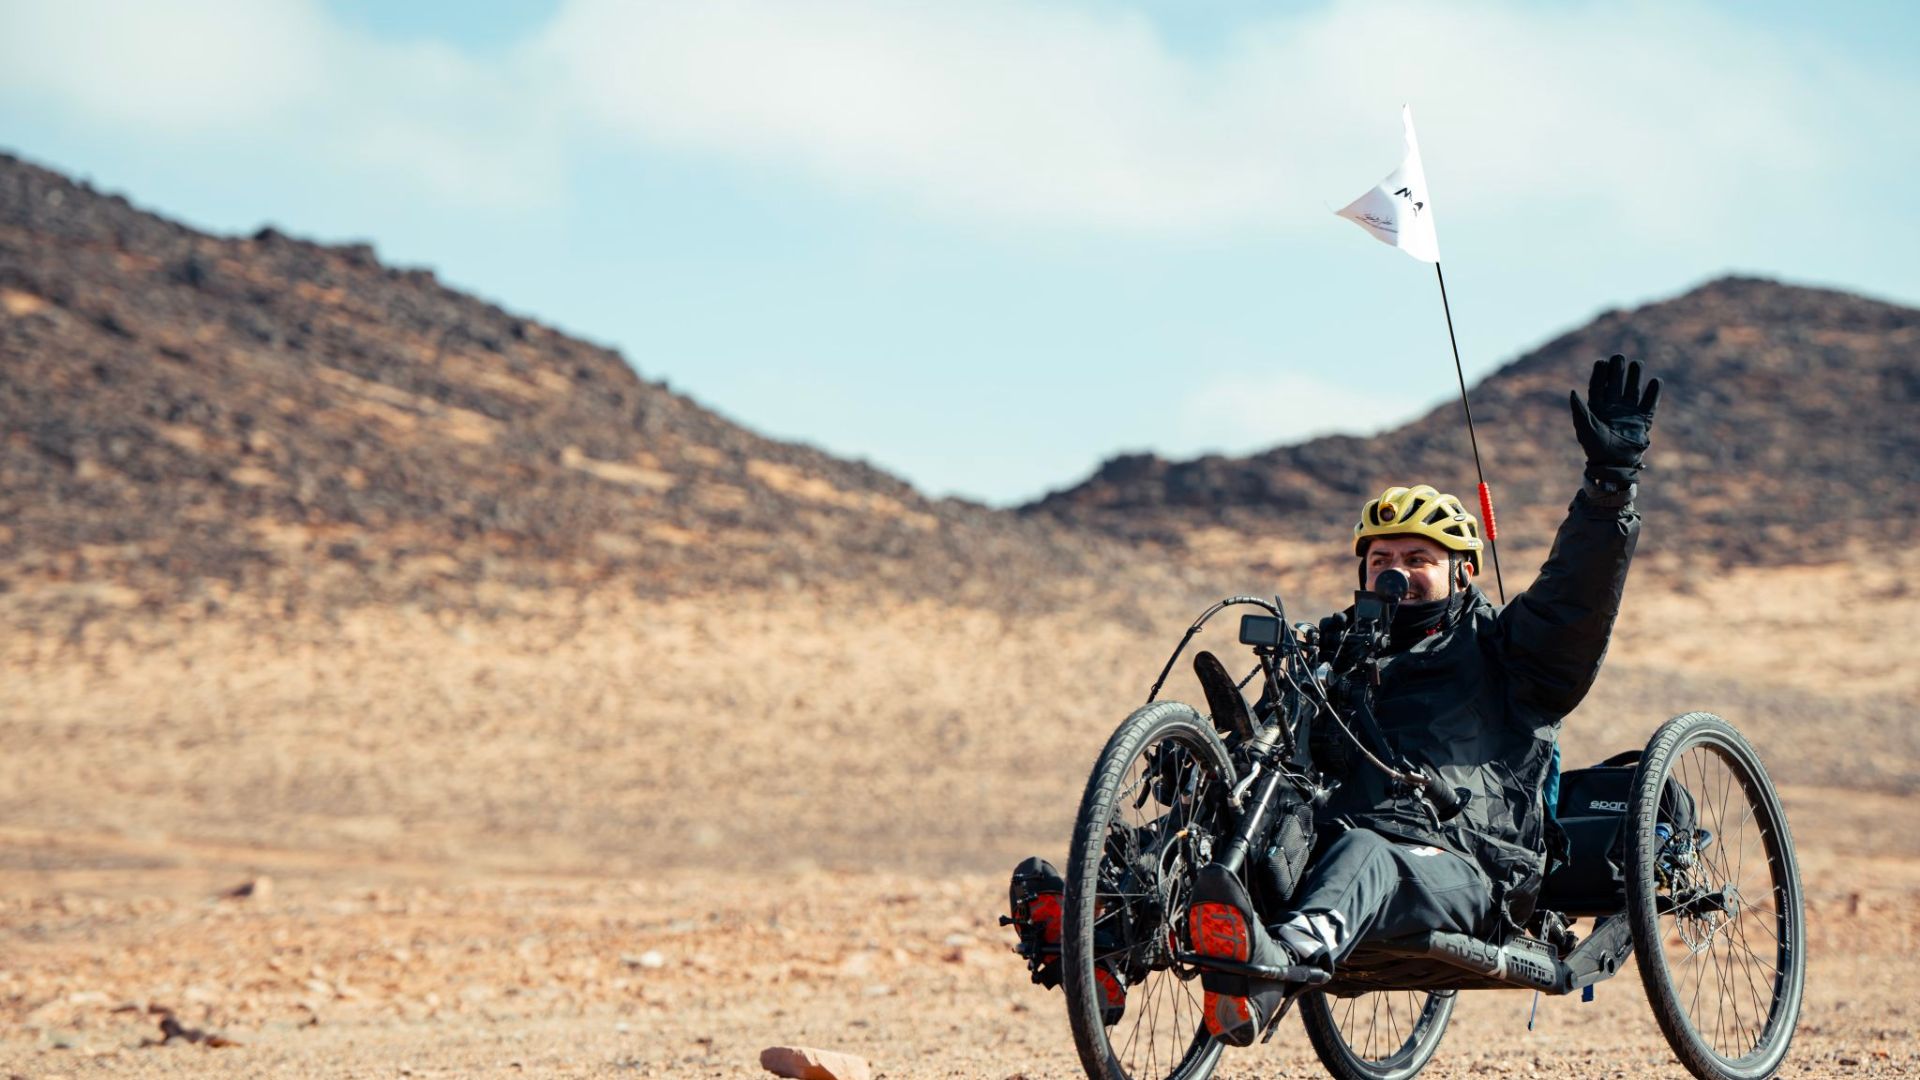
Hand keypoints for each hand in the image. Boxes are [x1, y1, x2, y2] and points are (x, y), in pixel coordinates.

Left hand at [1569, 354, 1659, 471]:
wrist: (1614, 464)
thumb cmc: (1595, 448)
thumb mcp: (1584, 428)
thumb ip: (1579, 410)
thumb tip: (1572, 391)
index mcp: (1597, 408)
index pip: (1598, 386)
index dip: (1599, 374)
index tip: (1601, 362)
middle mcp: (1613, 407)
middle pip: (1616, 384)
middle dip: (1617, 370)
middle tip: (1619, 357)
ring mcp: (1629, 412)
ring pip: (1633, 390)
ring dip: (1635, 377)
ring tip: (1636, 363)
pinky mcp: (1642, 420)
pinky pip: (1649, 403)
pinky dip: (1653, 393)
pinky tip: (1655, 381)